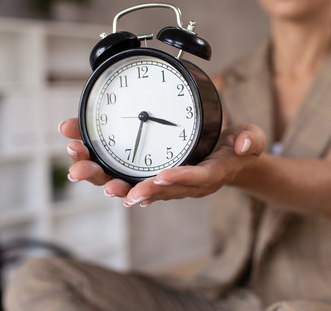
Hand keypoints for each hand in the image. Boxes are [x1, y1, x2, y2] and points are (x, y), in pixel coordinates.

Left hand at [60, 118, 264, 206]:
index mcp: (207, 176)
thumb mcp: (251, 140)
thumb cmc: (235, 149)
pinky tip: (80, 154)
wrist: (224, 158)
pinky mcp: (147, 173)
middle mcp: (180, 184)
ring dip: (102, 177)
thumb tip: (246, 144)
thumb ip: (252, 140)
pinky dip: (99, 164)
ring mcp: (161, 180)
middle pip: (151, 190)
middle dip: (125, 188)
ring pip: (128, 183)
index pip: (193, 180)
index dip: (178, 180)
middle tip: (106, 186)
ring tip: (78, 169)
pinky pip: (121, 172)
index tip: (158, 178)